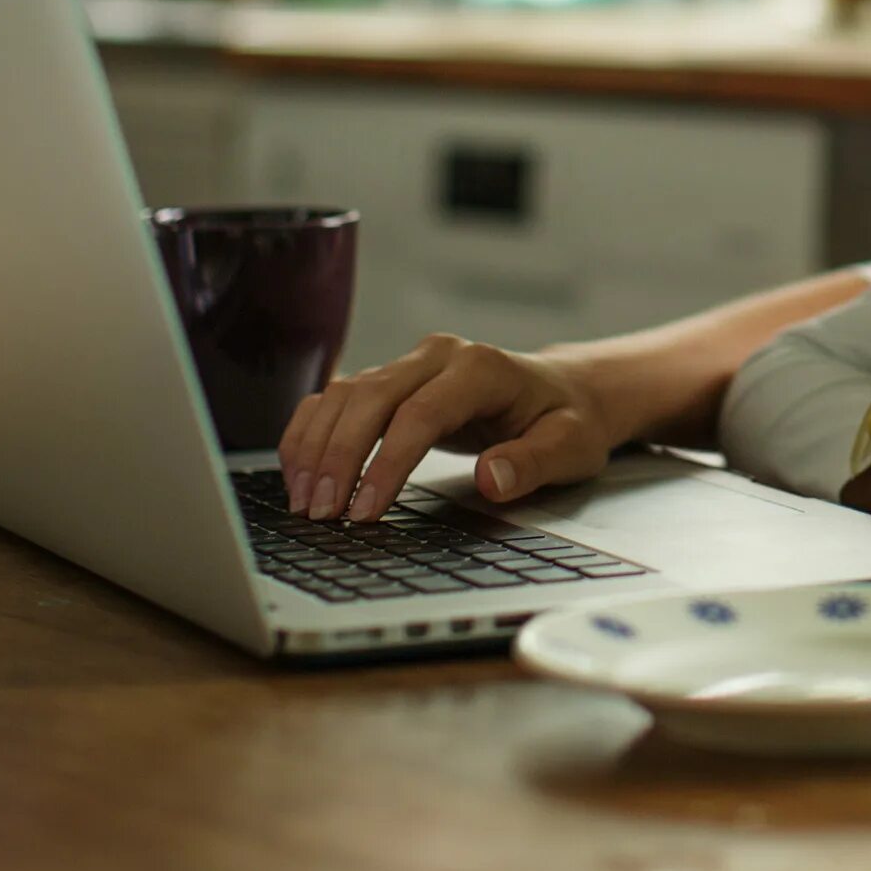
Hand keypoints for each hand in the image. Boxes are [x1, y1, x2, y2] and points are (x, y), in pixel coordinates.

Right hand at [278, 333, 619, 521]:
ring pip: (344, 395)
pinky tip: (299, 472)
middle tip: (322, 514)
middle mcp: (439, 356)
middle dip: (339, 458)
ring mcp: (411, 363)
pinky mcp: (392, 379)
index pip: (420, 413)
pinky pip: (338, 398)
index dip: (386, 463)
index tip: (365, 512)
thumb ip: (533, 463)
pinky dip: (312, 432)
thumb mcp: (570, 447)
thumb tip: (492, 478)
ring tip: (305, 503)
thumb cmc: (566, 421)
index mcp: (482, 368)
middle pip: (370, 398)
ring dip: (316, 447)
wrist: (565, 391)